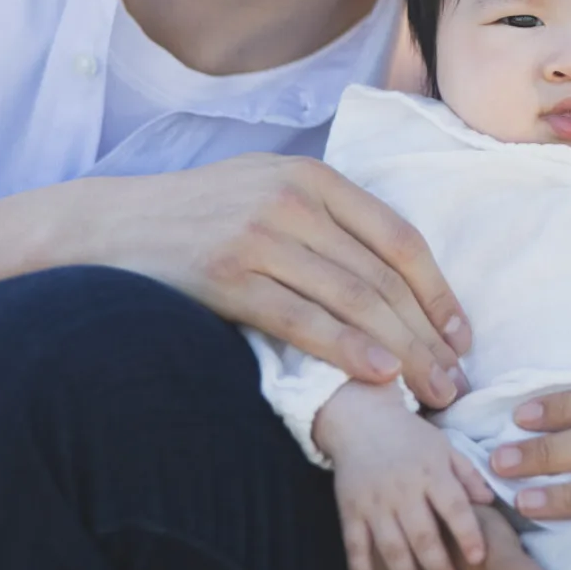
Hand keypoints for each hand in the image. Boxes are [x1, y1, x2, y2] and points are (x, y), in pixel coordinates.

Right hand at [57, 155, 469, 406]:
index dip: (438, 292)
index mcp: (311, 177)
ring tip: (430, 392)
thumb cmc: (197, 216)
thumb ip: (325, 216)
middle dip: (429, 335)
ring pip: (354, 301)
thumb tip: (391, 272)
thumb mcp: (266, 189)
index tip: (462, 335)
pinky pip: (303, 320)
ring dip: (404, 352)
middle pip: (383, 277)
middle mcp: (292, 200)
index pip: (398, 238)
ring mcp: (259, 237)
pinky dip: (349, 350)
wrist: (108, 225)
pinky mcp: (227, 277)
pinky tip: (381, 376)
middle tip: (455, 381)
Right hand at [320, 383, 494, 569]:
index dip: (467, 535)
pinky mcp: (350, 511)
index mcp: (431, 471)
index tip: (479, 559)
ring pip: (391, 548)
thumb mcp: (444, 446)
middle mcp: (402, 489)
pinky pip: (355, 546)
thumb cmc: (410, 437)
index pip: (454, 508)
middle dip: (440, 569)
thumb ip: (468, 475)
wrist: (360, 419)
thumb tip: (491, 502)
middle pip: (423, 537)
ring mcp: (374, 502)